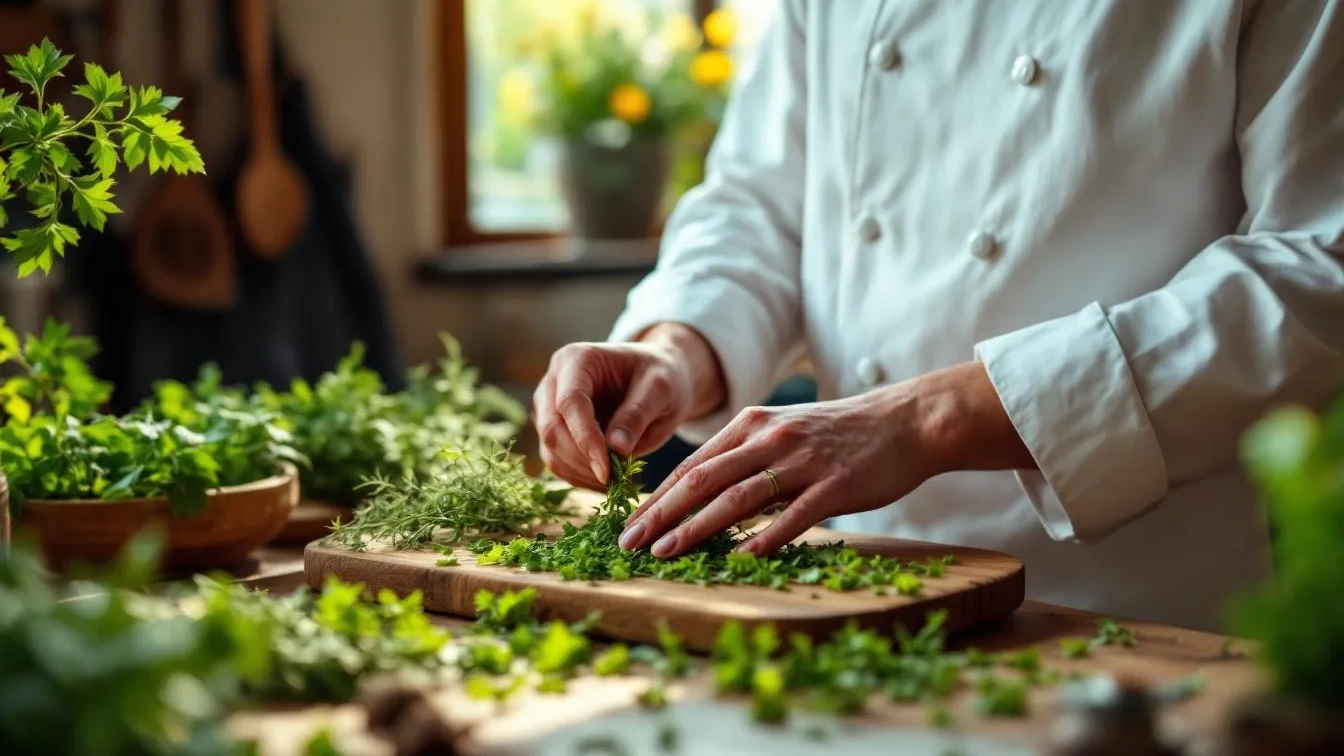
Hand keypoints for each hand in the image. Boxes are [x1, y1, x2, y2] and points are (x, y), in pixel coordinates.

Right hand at [533, 323, 724, 488]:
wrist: (655, 380)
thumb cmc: (659, 377)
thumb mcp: (660, 389)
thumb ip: (638, 414)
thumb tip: (617, 448)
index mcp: (577, 359)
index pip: (570, 402)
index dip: (585, 438)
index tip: (607, 469)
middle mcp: (553, 382)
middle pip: (552, 429)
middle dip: (583, 460)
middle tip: (617, 479)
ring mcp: (549, 408)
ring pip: (551, 450)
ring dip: (581, 473)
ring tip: (618, 479)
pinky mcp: (555, 432)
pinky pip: (558, 462)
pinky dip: (580, 478)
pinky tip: (608, 480)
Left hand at [617, 362, 1034, 556]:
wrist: (906, 421)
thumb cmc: (840, 434)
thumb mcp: (784, 432)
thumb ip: (745, 457)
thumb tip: (701, 495)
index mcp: (752, 425)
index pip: (693, 465)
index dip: (656, 497)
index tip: (628, 525)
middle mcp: (770, 439)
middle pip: (703, 480)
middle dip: (661, 514)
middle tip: (628, 544)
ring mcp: (802, 461)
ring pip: (738, 497)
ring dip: (696, 527)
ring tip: (666, 552)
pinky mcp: (835, 485)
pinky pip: (795, 514)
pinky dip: (767, 536)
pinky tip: (742, 556)